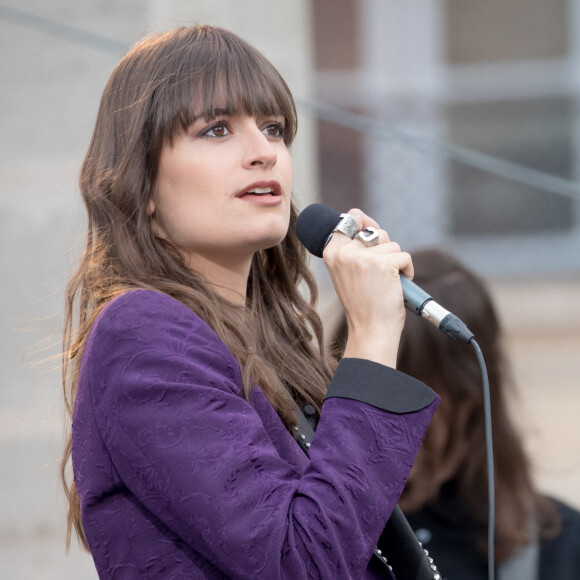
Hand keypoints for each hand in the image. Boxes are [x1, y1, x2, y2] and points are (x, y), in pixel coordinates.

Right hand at [323, 208, 413, 367]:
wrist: (370, 331)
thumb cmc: (362, 304)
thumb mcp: (346, 273)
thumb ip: (352, 249)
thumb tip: (367, 222)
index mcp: (331, 252)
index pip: (350, 218)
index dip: (365, 222)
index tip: (370, 236)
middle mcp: (345, 252)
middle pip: (375, 231)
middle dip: (384, 248)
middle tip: (378, 274)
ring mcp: (363, 257)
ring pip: (392, 244)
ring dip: (396, 262)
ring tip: (386, 282)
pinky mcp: (384, 264)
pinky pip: (405, 256)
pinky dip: (407, 271)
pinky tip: (397, 286)